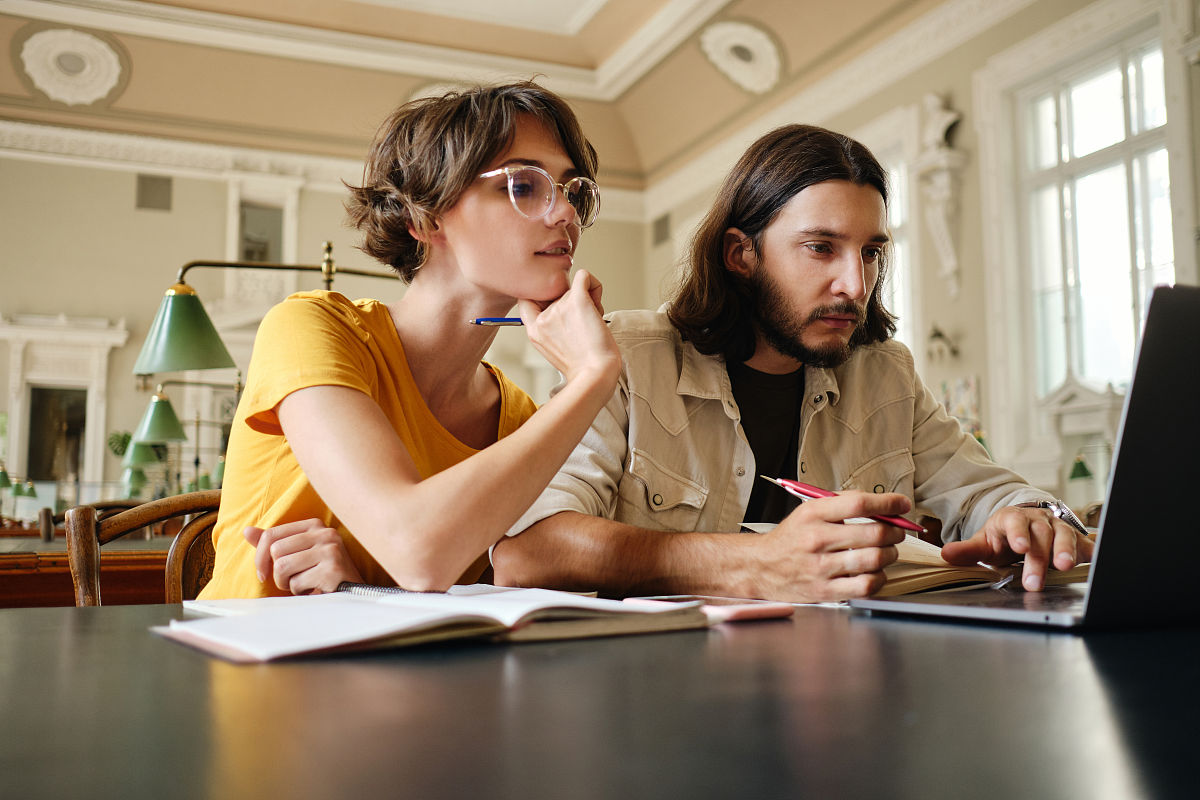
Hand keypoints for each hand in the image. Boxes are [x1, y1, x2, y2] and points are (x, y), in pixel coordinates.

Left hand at [244, 519, 362, 594]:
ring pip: (282, 567)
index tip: (263, 573)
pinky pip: (297, 583)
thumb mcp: (298, 554)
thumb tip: (246, 530)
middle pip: (275, 551)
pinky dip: (301, 592)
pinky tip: (315, 590)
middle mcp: (325, 533)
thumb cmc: (322, 574)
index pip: (271, 535)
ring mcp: (331, 550)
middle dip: (277, 573)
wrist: (352, 593)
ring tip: (304, 584)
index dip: (259, 557)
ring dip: (288, 583)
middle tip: (291, 581)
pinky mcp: (332, 569)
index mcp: (314, 525)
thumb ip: (274, 542)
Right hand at [518, 268, 620, 385]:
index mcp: (534, 331)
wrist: (596, 373)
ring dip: (587, 300)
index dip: (541, 298)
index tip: (556, 306)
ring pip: (572, 287)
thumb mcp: (554, 349)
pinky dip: (594, 284)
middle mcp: (543, 318)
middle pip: (555, 293)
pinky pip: (583, 276)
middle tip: (582, 322)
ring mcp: (559, 308)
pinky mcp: (578, 301)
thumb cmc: (584, 366)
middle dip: (571, 302)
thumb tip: (563, 307)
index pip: (525, 300)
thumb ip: (552, 328)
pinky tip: (597, 301)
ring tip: (593, 322)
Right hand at [751, 491, 910, 601]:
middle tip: (897, 531)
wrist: (761, 566)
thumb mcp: (808, 511)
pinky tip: (875, 572)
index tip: (902, 504)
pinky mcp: (825, 590)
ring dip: (890, 554)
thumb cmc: (790, 539)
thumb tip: (881, 504)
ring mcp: (821, 567)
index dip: (888, 503)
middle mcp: (816, 540)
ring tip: (887, 552)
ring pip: (874, 560)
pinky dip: (879, 578)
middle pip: (874, 533)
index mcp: (813, 514)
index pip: (859, 504)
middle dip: (896, 531)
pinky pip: (866, 586)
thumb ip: (842, 504)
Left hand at [940, 506, 1094, 590]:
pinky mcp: (1076, 540)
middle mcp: (1038, 520)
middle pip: (1040, 535)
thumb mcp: (986, 542)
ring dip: (1065, 550)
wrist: (1026, 529)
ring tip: (1064, 566)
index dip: (1018, 533)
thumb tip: (946, 555)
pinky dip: (1089, 552)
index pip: (1015, 522)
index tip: (1020, 547)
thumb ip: (968, 551)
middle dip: (1038, 558)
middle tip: (1033, 582)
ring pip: (1065, 536)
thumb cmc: (1005, 537)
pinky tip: (1091, 561)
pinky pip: (1085, 544)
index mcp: (1013, 519)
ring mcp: (1058, 528)